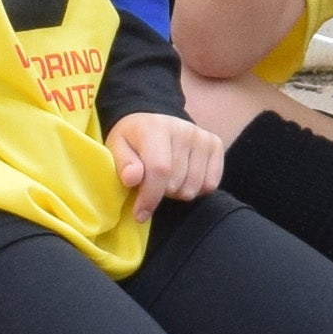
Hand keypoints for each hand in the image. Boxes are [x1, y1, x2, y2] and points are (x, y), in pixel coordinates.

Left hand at [107, 113, 222, 212]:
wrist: (153, 120)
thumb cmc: (132, 140)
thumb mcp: (117, 148)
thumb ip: (123, 164)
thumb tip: (132, 178)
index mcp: (156, 128)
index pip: (160, 169)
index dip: (150, 197)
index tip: (140, 214)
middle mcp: (184, 129)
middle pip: (176, 183)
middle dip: (161, 194)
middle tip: (151, 185)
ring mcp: (202, 137)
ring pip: (193, 188)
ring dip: (177, 192)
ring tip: (167, 181)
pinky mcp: (215, 144)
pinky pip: (211, 184)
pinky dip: (196, 189)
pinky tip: (184, 178)